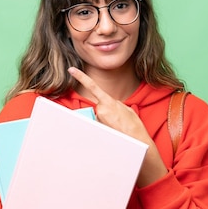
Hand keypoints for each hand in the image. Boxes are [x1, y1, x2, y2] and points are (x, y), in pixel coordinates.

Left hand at [68, 67, 167, 186]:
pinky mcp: (98, 128)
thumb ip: (115, 104)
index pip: (92, 86)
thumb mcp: (126, 109)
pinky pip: (100, 123)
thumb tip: (109, 105)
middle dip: (107, 109)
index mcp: (108, 101)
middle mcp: (101, 110)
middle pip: (100, 105)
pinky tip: (114, 129)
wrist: (135, 139)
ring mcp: (98, 120)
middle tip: (117, 118)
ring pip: (100, 115)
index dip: (81, 77)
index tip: (72, 69)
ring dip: (107, 118)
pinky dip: (107, 125)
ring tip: (117, 124)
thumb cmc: (133, 125)